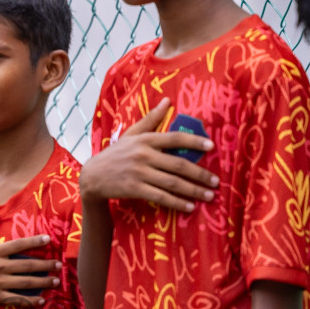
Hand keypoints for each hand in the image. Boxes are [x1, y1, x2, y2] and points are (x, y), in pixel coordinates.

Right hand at [80, 99, 218, 211]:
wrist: (93, 176)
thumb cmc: (116, 153)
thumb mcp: (131, 133)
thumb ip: (151, 119)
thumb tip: (167, 101)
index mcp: (146, 140)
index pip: (174, 138)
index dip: (194, 141)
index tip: (211, 146)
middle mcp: (144, 155)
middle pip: (178, 165)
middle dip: (200, 174)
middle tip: (216, 182)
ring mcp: (139, 173)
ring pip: (172, 183)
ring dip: (193, 190)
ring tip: (209, 195)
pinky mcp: (135, 189)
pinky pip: (160, 197)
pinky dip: (177, 202)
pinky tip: (190, 206)